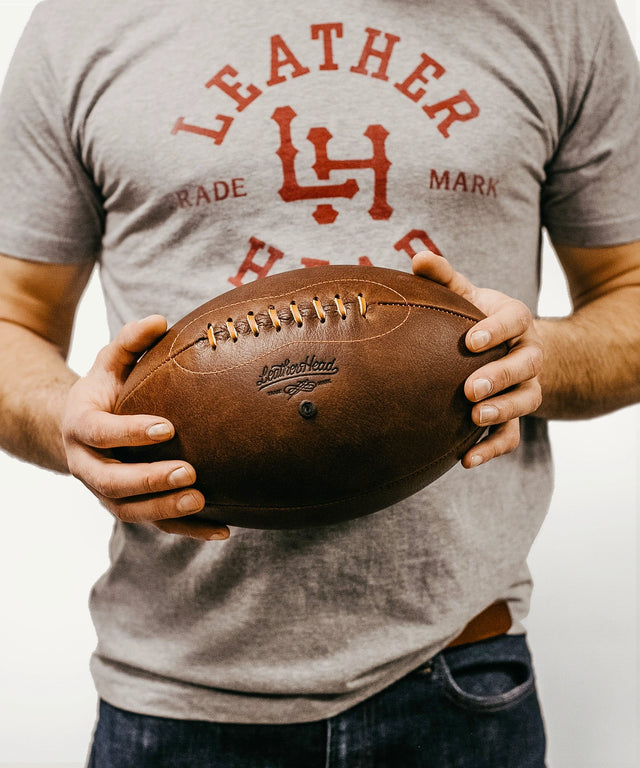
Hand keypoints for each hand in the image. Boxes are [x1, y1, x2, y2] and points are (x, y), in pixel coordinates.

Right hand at [61, 315, 229, 539]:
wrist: (80, 429)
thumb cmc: (105, 390)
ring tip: (203, 501)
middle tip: (189, 472)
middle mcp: (87, 465)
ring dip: (166, 509)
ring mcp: (106, 492)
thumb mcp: (109, 362)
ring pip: (130, 511)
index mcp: (81, 426)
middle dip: (150, 480)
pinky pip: (155, 525)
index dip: (131, 432)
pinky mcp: (128, 507)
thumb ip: (130, 342)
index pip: (102, 433)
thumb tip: (160, 319)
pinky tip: (222, 530)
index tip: (168, 427)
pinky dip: (187, 530)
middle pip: (112, 482)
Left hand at [412, 251, 542, 466]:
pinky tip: (465, 460)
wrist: (510, 349)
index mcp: (515, 321)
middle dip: (500, 376)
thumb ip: (445, 277)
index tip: (471, 339)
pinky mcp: (515, 416)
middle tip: (470, 388)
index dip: (496, 330)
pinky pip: (511, 435)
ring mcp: (525, 387)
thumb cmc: (478, 319)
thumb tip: (417, 256)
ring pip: (526, 401)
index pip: (514, 321)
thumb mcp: (466, 295)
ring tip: (474, 417)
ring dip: (502, 411)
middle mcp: (528, 355)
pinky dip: (492, 448)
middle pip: (525, 365)